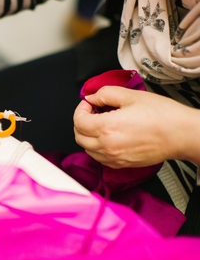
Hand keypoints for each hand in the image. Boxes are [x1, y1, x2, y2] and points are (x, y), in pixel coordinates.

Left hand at [73, 86, 199, 167]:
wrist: (182, 134)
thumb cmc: (162, 115)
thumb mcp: (131, 96)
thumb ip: (105, 94)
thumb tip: (91, 98)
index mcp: (107, 127)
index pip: (78, 121)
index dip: (81, 109)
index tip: (89, 103)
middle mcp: (107, 146)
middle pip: (79, 136)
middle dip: (81, 122)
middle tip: (93, 112)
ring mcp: (113, 158)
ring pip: (87, 149)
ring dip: (88, 135)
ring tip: (101, 124)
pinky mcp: (121, 165)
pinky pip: (99, 158)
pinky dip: (97, 147)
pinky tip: (108, 137)